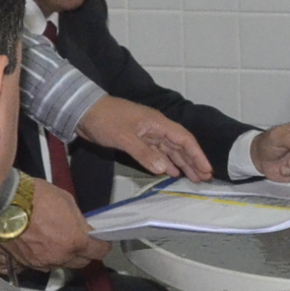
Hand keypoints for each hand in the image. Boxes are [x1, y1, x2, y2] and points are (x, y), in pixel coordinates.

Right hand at [0, 179, 110, 271]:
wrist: (5, 203)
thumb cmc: (37, 197)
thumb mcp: (66, 201)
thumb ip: (78, 221)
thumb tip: (83, 229)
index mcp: (75, 241)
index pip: (98, 252)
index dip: (102, 246)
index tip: (101, 242)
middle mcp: (60, 257)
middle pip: (80, 263)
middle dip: (83, 253)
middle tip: (79, 241)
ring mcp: (42, 263)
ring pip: (61, 264)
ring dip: (63, 256)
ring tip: (56, 241)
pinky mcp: (26, 263)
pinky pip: (43, 264)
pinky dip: (46, 257)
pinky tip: (41, 244)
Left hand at [80, 96, 213, 181]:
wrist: (82, 111)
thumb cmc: (104, 119)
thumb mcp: (124, 137)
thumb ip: (144, 153)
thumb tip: (164, 169)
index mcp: (157, 123)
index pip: (184, 139)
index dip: (197, 155)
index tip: (207, 169)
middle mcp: (156, 129)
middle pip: (180, 146)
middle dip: (193, 162)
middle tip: (204, 179)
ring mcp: (146, 135)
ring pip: (170, 151)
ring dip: (181, 164)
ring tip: (193, 178)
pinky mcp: (137, 141)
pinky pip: (157, 153)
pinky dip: (165, 163)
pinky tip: (171, 172)